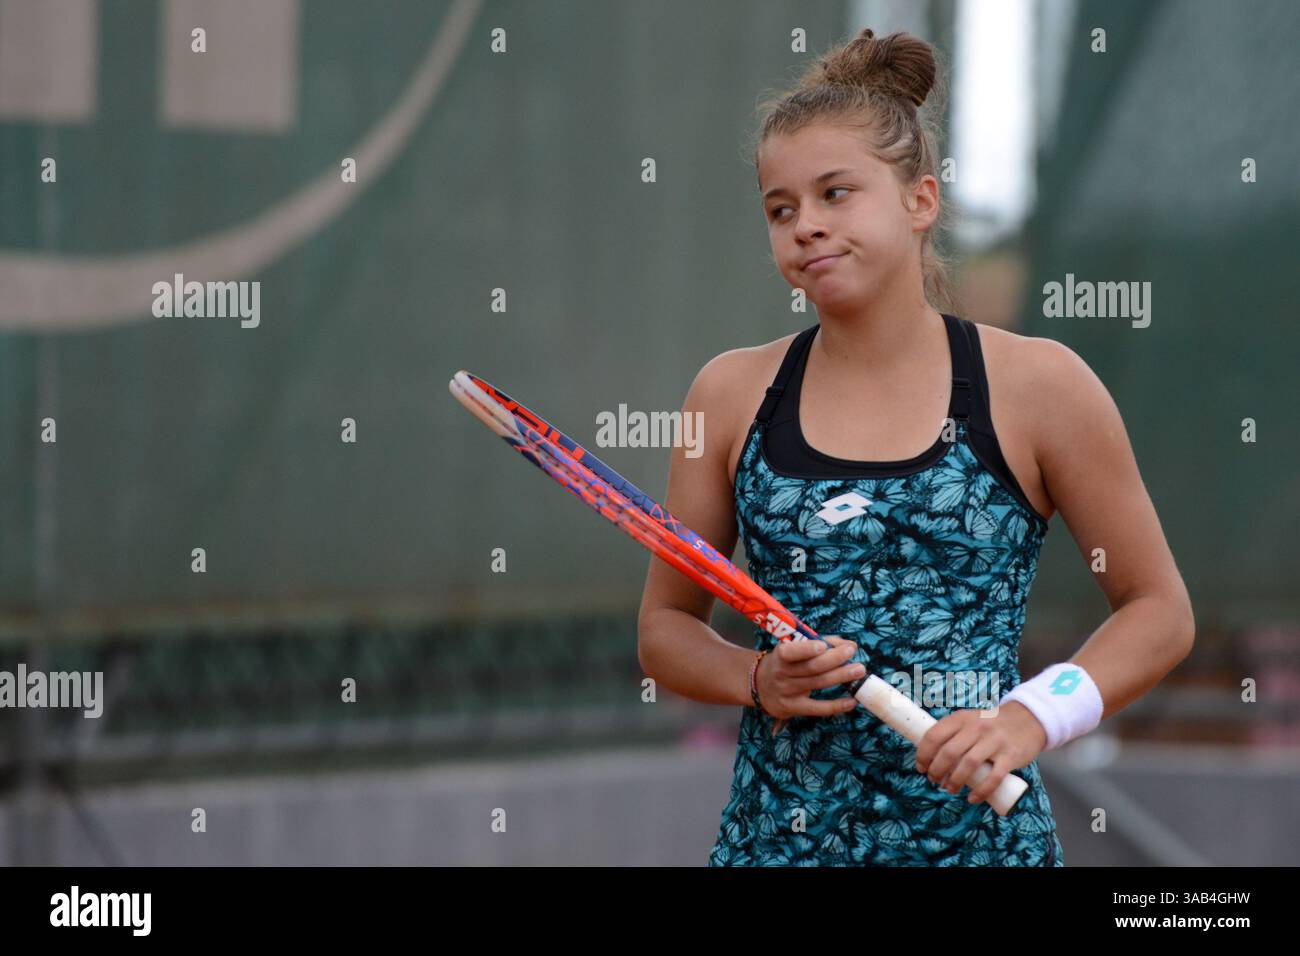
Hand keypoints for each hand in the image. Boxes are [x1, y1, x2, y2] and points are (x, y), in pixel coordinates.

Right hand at [755, 635, 863, 733]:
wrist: (760, 686)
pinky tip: (852, 701)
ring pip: (818, 683)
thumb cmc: (785, 662)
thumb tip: (848, 645)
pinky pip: (818, 708)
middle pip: (811, 667)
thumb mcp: (793, 648)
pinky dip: (837, 705)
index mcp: (780, 654)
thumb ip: (819, 643)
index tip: (823, 645)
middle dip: (834, 659)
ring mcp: (787, 692)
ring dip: (841, 676)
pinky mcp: (793, 708)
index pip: (791, 652)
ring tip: (859, 670)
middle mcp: (782, 673)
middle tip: (852, 653)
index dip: (806, 649)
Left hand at [913, 700, 1047, 803]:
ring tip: (950, 789)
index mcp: (961, 718)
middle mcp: (977, 727)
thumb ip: (952, 733)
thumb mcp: (969, 720)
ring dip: (955, 781)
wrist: (1027, 720)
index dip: (923, 754)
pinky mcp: (1010, 756)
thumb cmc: (990, 725)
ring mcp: (994, 742)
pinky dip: (980, 791)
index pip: (934, 736)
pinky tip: (972, 798)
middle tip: (934, 781)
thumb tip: (929, 757)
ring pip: (968, 765)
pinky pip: (993, 778)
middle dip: (937, 771)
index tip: (921, 767)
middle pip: (949, 752)